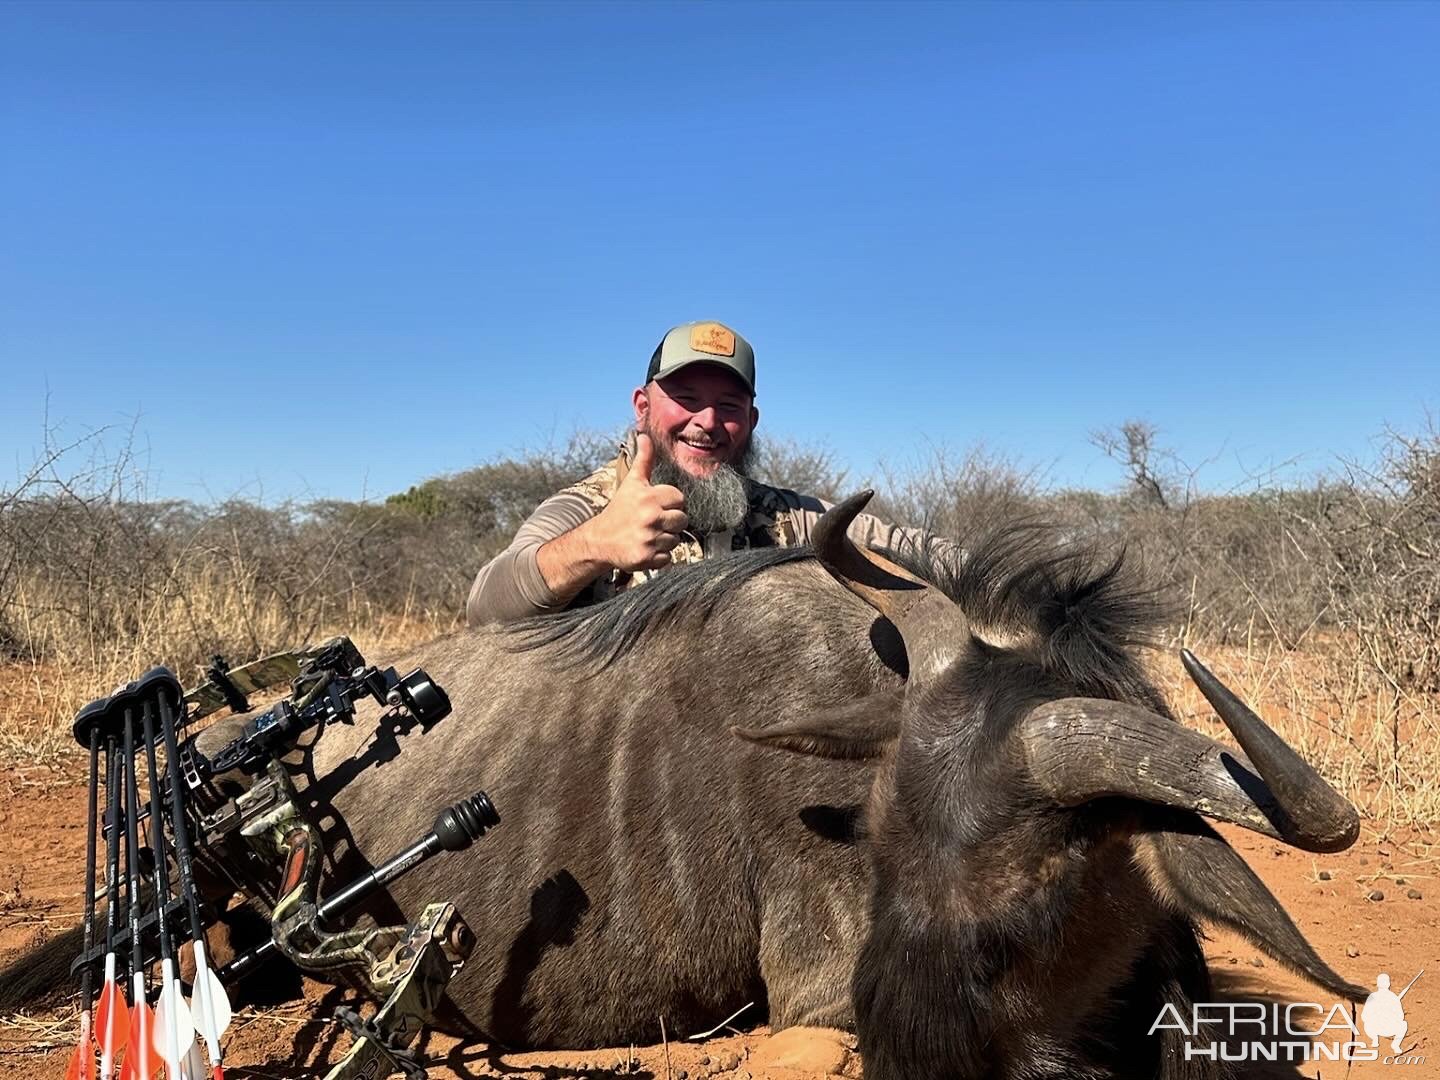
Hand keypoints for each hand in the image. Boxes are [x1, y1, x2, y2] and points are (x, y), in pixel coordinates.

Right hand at [590, 434, 688, 570]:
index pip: (679, 498)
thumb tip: (644, 435)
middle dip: (671, 521)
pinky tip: (646, 547)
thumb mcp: (632, 483)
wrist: (600, 539)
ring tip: (648, 534)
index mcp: (649, 497)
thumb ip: (644, 459)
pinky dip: (660, 556)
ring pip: (676, 539)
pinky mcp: (647, 558)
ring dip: (665, 539)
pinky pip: (668, 557)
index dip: (670, 502)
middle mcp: (650, 518)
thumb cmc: (619, 509)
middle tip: (653, 521)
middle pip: (683, 519)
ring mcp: (649, 539)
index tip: (656, 505)